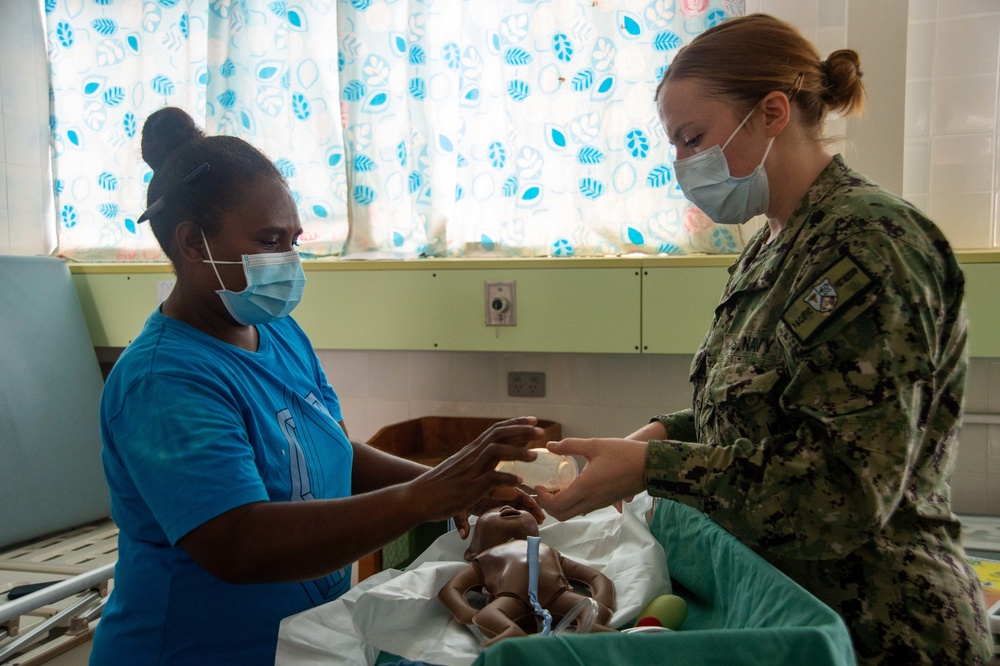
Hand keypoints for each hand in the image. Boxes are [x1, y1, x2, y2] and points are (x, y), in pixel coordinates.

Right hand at [405, 417, 542, 537]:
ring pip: (495, 452)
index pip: (495, 430)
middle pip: (498, 435)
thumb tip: (502, 478)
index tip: (532, 420)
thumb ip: (482, 471)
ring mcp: (469, 471)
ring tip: (534, 456)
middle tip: (541, 430)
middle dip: (521, 430)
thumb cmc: (439, 487)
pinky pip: (490, 478)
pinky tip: (519, 481)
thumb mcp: (462, 473)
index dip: (515, 423)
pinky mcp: (468, 488)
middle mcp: (471, 456)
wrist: (416, 497)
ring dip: (517, 452)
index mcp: (471, 451)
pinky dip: (505, 478)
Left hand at [533, 437, 647, 520]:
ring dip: (560, 504)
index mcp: (585, 488)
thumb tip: (549, 446)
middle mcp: (591, 501)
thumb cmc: (623, 453)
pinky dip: (572, 502)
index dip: (543, 499)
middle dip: (548, 506)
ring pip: (572, 513)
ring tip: (556, 486)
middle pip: (562, 515)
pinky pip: (583, 509)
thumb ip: (570, 446)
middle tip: (544, 490)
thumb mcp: (595, 445)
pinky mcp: (606, 503)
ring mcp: (599, 504)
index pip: (556, 505)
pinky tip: (572, 485)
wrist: (650, 465)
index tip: (539, 485)